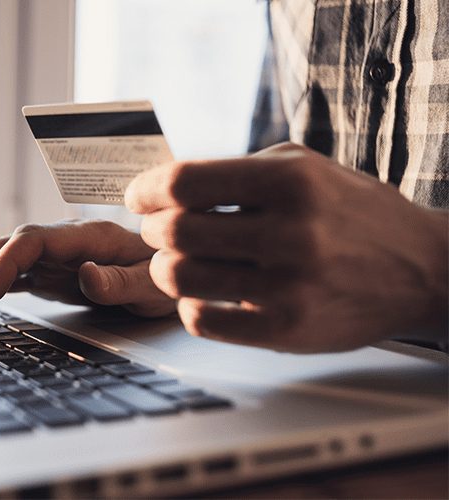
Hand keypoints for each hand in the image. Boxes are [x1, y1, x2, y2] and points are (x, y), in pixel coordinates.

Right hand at [0, 220, 175, 336]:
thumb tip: (84, 276)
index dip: (1, 265)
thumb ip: (119, 280)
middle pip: (4, 251)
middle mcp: (60, 242)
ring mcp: (49, 257)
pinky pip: (5, 278)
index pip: (29, 241)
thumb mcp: (151, 283)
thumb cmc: (163, 273)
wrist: (169, 269)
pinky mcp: (45, 274)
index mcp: (84, 237)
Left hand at [125, 142, 448, 352]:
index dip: (147, 189)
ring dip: (165, 268)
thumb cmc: (351, 212)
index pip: (184, 182)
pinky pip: (201, 321)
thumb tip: (164, 187)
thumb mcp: (303, 167)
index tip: (138, 197)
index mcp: (290, 182)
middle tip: (159, 230)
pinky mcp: (286, 329)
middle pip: (175, 232)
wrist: (423, 267)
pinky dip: (188, 306)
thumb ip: (236, 171)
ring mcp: (289, 286)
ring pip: (180, 278)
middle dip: (153, 229)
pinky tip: (202, 295)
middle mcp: (290, 233)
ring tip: (176, 261)